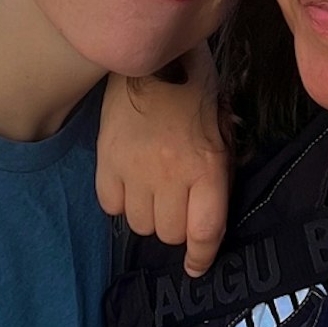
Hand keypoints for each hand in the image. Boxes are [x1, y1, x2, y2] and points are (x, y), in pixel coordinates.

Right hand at [99, 50, 231, 275]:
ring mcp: (134, 170)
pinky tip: (128, 183)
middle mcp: (170, 175)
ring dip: (148, 216)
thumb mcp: (222, 133)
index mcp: (207, 166)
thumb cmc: (195, 93)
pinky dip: (119, 202)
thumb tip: (206, 217)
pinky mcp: (105, 161)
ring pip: (139, 224)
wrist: (153, 58)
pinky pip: (110, 205)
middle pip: (169, 233)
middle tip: (177, 206)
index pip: (204, 231)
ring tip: (153, 192)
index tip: (196, 268)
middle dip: (176, 228)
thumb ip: (215, 175)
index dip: (201, 256)